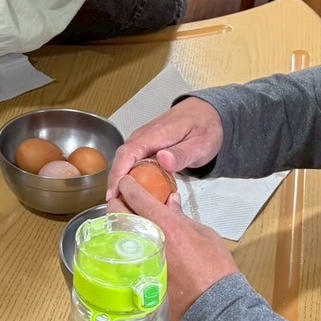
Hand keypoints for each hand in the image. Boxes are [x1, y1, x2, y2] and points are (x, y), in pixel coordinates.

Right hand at [106, 97, 223, 201]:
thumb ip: (182, 153)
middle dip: (115, 183)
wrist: (207, 113)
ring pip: (125, 162)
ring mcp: (143, 141)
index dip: (118, 174)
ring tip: (122, 205)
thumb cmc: (205, 127)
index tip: (114, 193)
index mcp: (156, 134)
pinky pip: (133, 163)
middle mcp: (144, 136)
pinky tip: (133, 194)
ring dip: (121, 182)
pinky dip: (130, 178)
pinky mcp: (146, 147)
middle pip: (122, 159)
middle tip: (117, 207)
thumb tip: (162, 159)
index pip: (128, 153)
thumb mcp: (201, 144)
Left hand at [113, 174, 239, 320]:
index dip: (128, 185)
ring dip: (117, 223)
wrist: (214, 304)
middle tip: (121, 199)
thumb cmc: (215, 267)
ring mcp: (139, 259)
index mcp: (166, 224)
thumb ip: (181, 216)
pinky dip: (122, 244)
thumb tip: (170, 201)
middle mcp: (148, 239)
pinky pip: (121, 253)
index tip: (126, 181)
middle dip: (116, 201)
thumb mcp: (204, 233)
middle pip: (117, 212)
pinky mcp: (137, 276)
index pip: (136, 197)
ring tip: (125, 219)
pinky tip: (128, 242)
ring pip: (116, 233)